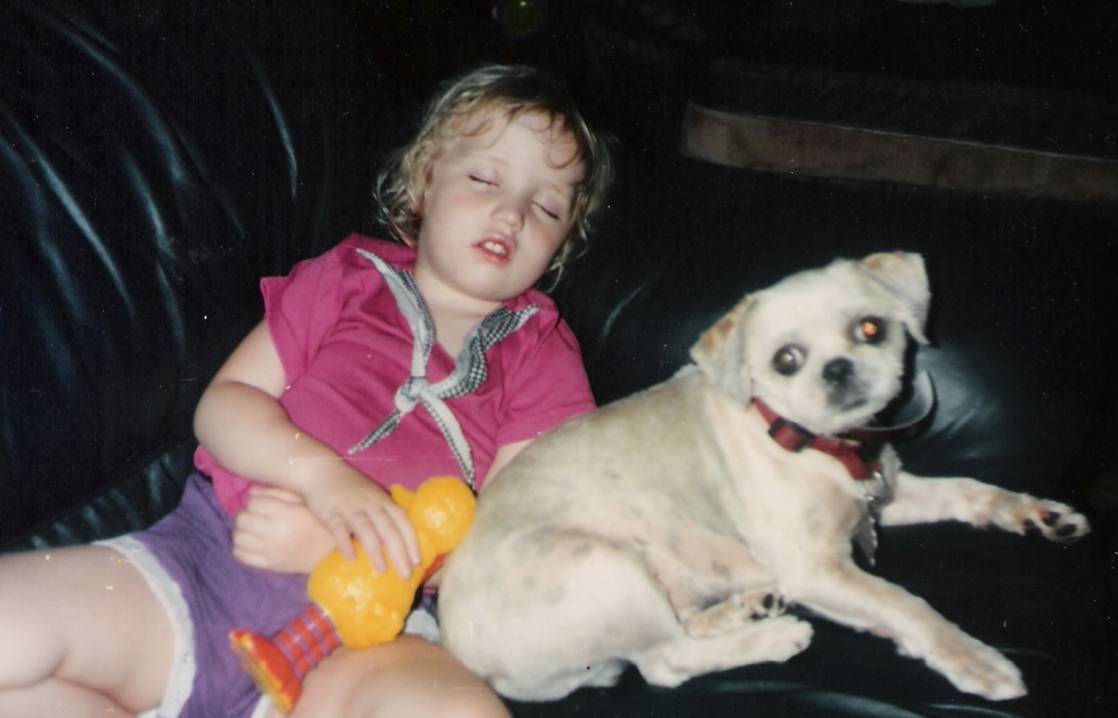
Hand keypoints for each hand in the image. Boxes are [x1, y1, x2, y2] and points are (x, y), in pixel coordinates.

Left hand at [232, 487, 333, 573]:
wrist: (329, 552)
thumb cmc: (317, 523)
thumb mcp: (303, 502)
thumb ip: (277, 494)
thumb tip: (250, 493)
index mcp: (285, 513)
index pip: (253, 503)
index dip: (255, 502)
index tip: (262, 505)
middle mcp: (274, 531)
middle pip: (242, 520)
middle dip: (245, 515)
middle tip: (255, 517)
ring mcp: (270, 550)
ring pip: (238, 538)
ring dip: (242, 531)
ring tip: (252, 531)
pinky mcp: (268, 565)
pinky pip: (241, 555)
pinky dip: (241, 548)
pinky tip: (251, 544)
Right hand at [302, 467, 420, 578]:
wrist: (322, 471)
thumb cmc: (352, 489)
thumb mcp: (374, 497)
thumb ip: (384, 516)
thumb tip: (398, 545)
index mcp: (384, 501)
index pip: (403, 521)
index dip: (412, 541)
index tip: (417, 562)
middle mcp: (371, 504)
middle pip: (389, 529)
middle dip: (399, 553)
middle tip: (406, 574)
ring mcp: (351, 508)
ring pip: (366, 529)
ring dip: (376, 550)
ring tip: (382, 570)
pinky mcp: (331, 512)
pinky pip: (339, 529)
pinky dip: (346, 544)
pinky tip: (351, 559)